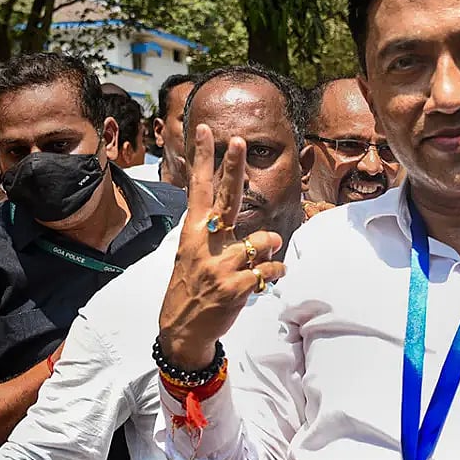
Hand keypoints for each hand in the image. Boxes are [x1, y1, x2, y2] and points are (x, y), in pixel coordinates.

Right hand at [158, 124, 284, 369]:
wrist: (183, 330)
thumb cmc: (193, 286)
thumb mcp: (192, 252)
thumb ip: (212, 229)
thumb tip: (229, 209)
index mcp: (193, 231)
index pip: (198, 188)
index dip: (202, 158)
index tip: (206, 130)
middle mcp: (204, 243)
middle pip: (224, 198)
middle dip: (232, 169)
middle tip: (238, 142)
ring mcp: (218, 265)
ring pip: (263, 241)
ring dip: (271, 249)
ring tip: (263, 259)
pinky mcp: (233, 287)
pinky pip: (270, 270)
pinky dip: (276, 273)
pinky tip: (268, 279)